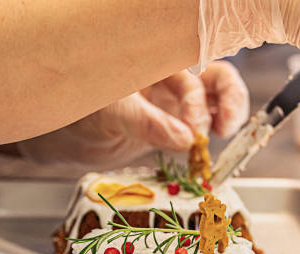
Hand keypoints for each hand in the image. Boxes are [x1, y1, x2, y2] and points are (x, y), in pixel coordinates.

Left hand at [18, 61, 248, 166]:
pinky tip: (206, 150)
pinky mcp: (177, 124)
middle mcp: (171, 74)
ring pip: (217, 99)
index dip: (209, 82)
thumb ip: (145, 123)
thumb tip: (185, 139)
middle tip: (216, 130)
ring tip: (221, 137)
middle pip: (216, 77)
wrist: (72, 138)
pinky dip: (211, 137)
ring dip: (227, 116)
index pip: (198, 56)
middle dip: (226, 101)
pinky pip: (204, 126)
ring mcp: (176, 100)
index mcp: (155, 58)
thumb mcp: (108, 112)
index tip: (199, 119)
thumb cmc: (81, 111)